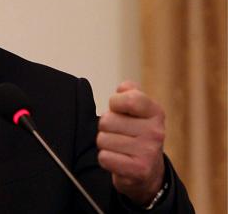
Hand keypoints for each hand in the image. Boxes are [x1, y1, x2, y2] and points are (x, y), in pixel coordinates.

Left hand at [97, 81, 164, 204]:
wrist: (148, 170)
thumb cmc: (137, 134)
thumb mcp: (138, 110)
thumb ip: (129, 92)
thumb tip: (123, 88)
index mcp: (155, 112)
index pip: (129, 99)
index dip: (114, 103)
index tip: (118, 110)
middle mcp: (155, 132)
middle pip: (106, 120)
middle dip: (106, 127)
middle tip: (118, 133)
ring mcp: (148, 152)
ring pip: (102, 140)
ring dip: (105, 144)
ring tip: (119, 147)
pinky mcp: (138, 170)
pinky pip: (104, 158)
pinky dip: (106, 159)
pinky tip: (118, 159)